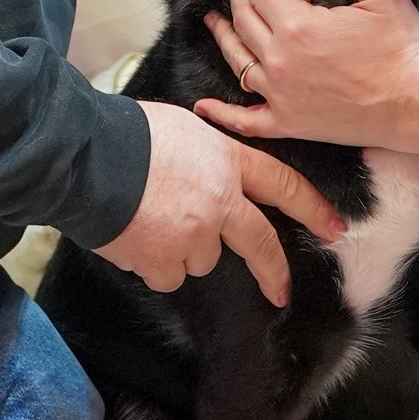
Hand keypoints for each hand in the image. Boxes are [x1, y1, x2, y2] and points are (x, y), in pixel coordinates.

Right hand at [96, 100, 344, 308]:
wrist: (85, 158)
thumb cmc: (126, 134)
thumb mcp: (182, 128)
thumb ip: (208, 155)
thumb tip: (208, 170)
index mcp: (227, 161)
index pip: (283, 184)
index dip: (311, 208)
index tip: (333, 227)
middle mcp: (220, 202)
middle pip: (259, 243)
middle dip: (273, 271)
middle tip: (280, 291)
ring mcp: (194, 235)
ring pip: (201, 259)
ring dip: (181, 251)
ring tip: (149, 221)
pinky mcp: (165, 261)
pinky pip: (167, 275)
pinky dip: (152, 264)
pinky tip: (133, 238)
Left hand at [196, 0, 418, 155]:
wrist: (417, 103)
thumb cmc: (403, 49)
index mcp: (298, 27)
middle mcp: (279, 61)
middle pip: (243, 20)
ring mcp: (280, 95)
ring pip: (236, 60)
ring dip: (221, 36)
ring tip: (213, 20)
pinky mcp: (289, 123)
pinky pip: (245, 120)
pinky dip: (221, 114)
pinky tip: (203, 106)